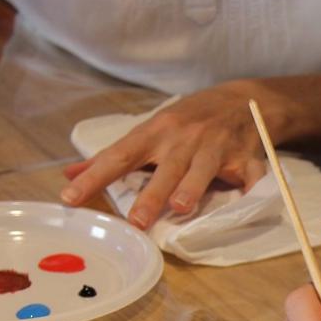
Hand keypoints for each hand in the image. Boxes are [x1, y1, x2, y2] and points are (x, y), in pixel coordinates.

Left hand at [60, 80, 268, 228]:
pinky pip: (251, 175)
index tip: (71, 198)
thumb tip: (68, 174)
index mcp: (156, 132)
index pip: (120, 155)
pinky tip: (247, 201)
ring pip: (204, 169)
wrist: (240, 100)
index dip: (95, 177)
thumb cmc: (187, 121)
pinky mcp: (247, 158)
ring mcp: (217, 148)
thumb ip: (112, 157)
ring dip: (193, 188)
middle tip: (136, 220)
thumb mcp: (149, 131)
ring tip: (181, 209)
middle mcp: (185, 139)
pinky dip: (252, 187)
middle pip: (165, 169)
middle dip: (151, 194)